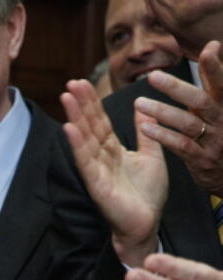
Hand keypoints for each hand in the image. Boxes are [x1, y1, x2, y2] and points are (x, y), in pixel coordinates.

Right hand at [60, 79, 166, 266]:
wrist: (146, 224)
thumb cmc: (147, 195)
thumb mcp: (152, 155)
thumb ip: (145, 132)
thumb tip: (144, 107)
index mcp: (113, 151)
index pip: (100, 122)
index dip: (93, 103)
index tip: (84, 82)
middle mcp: (102, 159)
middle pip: (90, 126)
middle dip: (81, 104)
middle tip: (71, 82)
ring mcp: (97, 172)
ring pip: (85, 140)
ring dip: (75, 117)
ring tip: (66, 97)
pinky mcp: (97, 185)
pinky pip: (86, 162)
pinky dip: (77, 146)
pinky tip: (70, 129)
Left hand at [135, 42, 222, 197]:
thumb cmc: (222, 131)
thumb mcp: (221, 104)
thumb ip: (213, 79)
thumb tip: (213, 45)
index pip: (222, 83)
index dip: (216, 68)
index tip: (209, 50)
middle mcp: (222, 120)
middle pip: (202, 101)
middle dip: (177, 88)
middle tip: (152, 76)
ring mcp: (213, 141)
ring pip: (188, 124)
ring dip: (162, 112)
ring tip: (139, 103)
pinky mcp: (202, 160)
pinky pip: (181, 146)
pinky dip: (164, 136)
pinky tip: (145, 128)